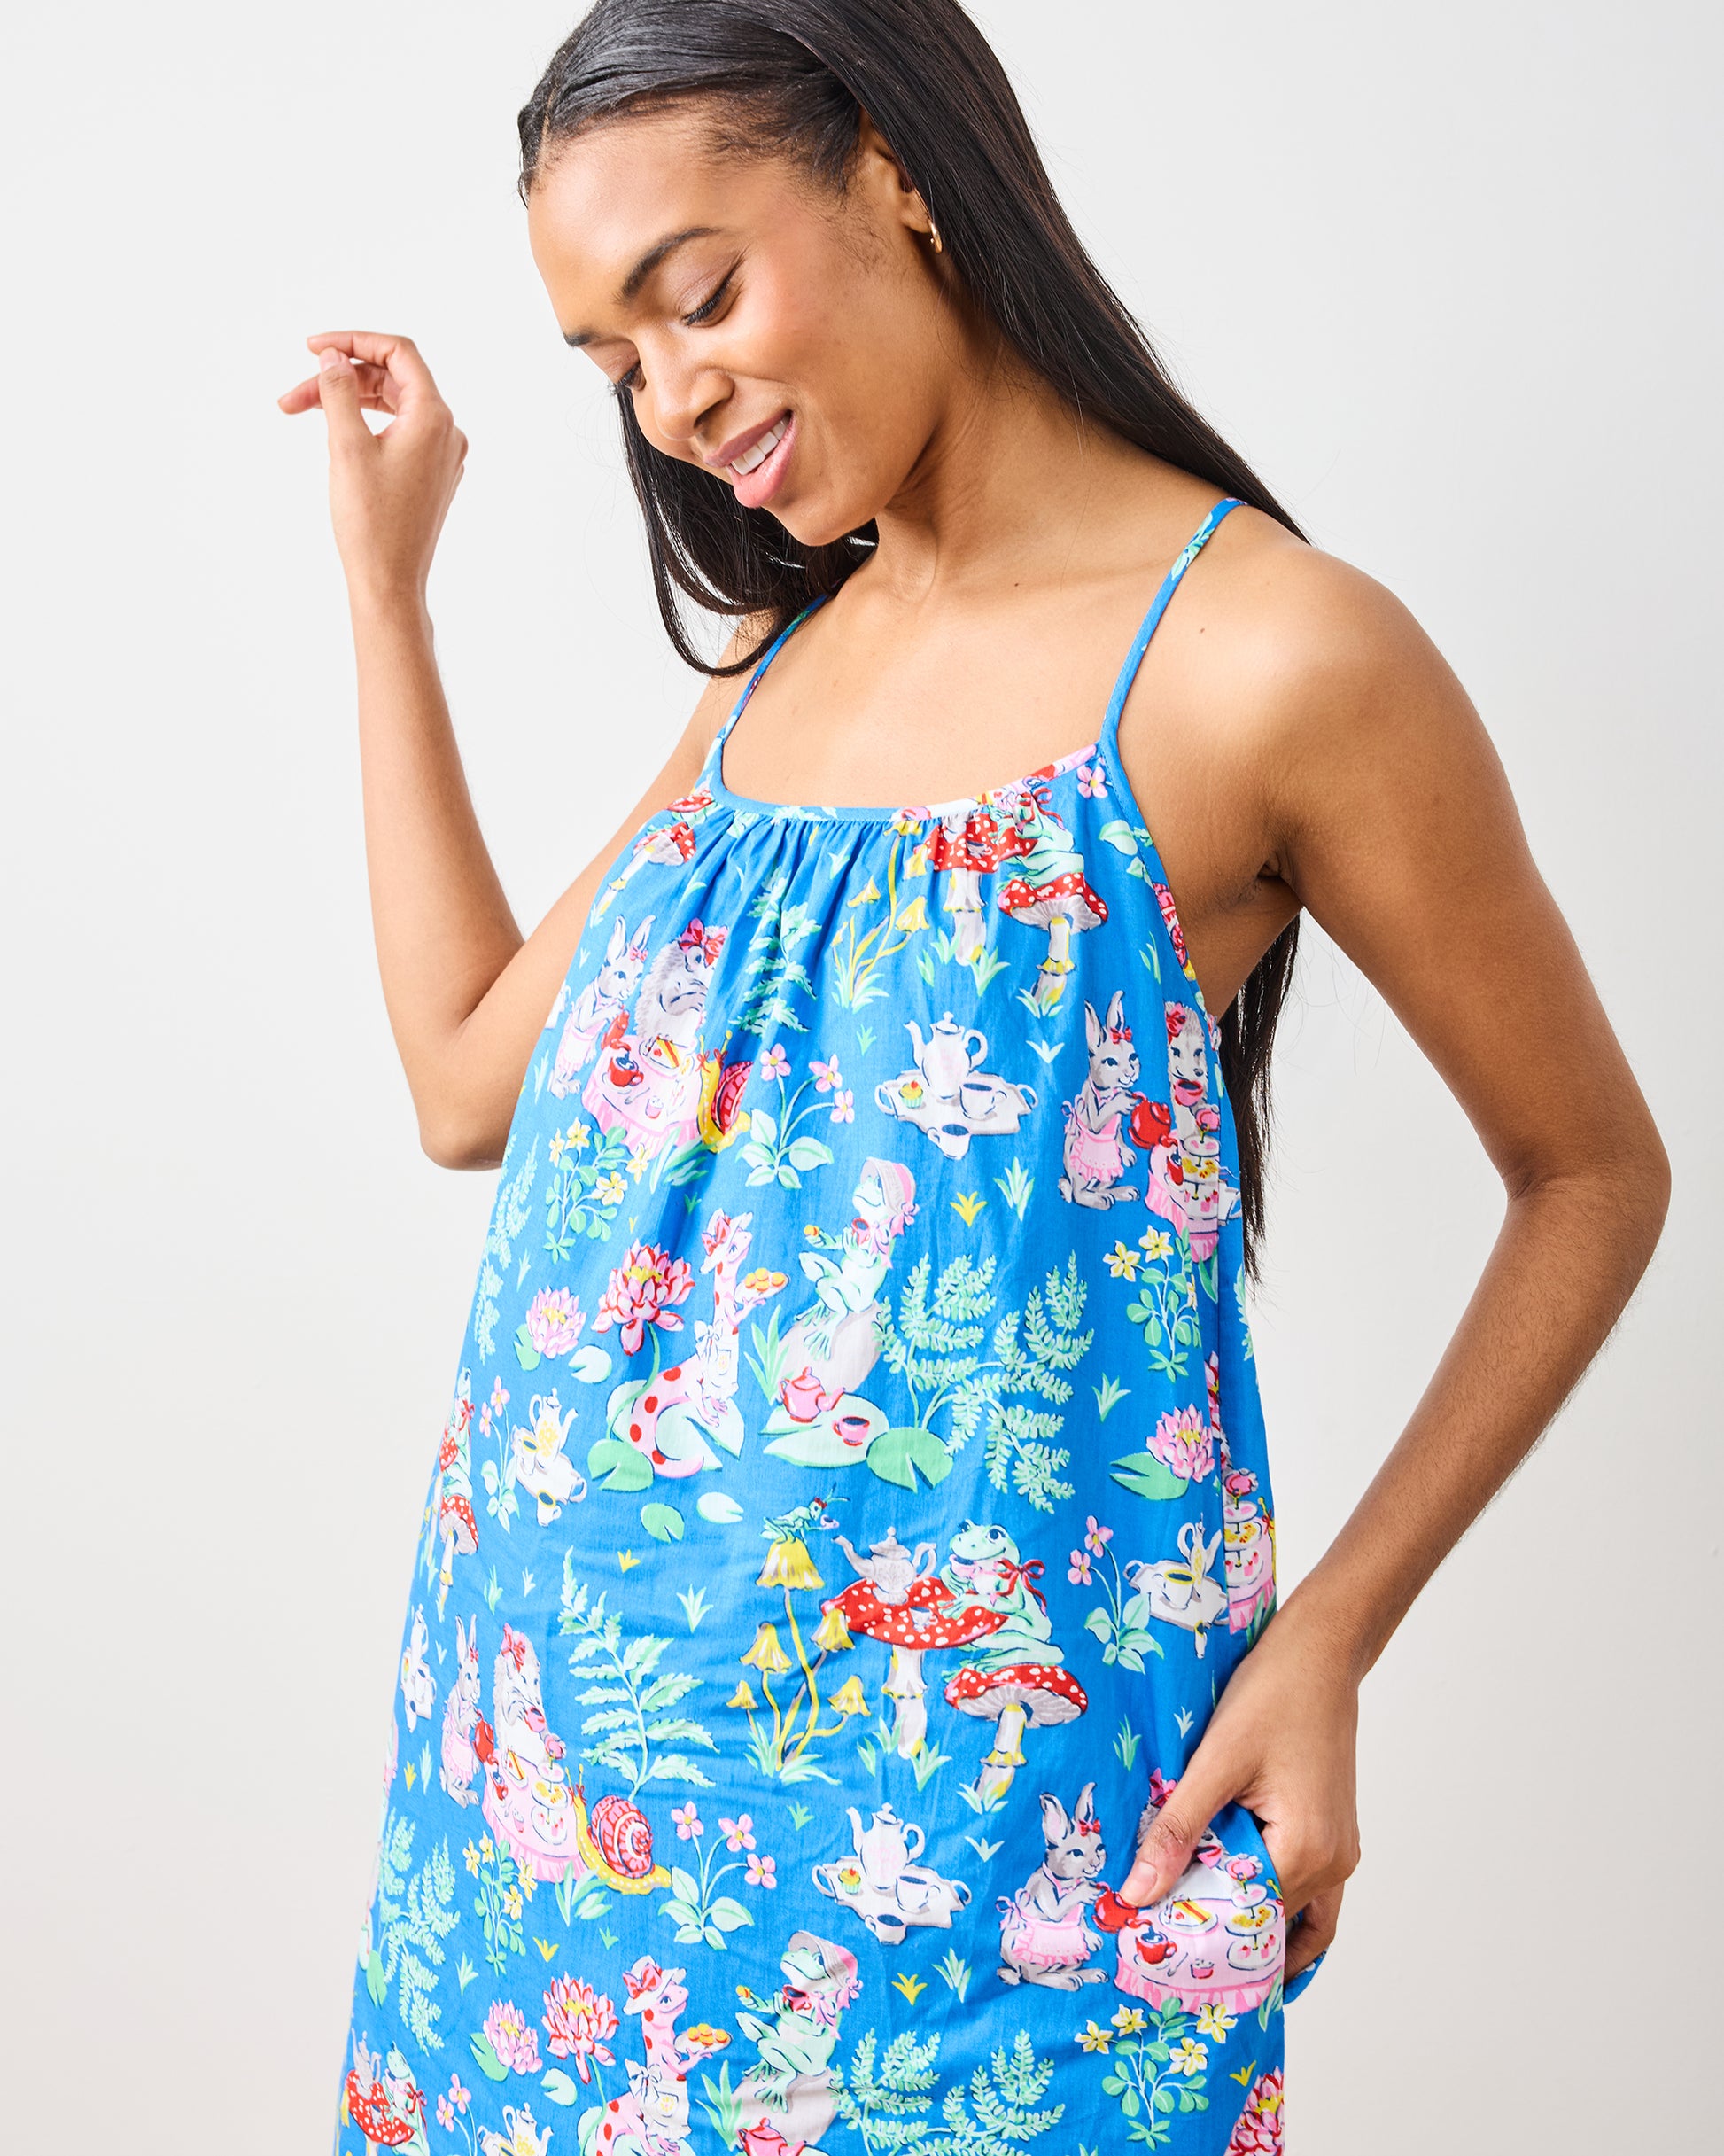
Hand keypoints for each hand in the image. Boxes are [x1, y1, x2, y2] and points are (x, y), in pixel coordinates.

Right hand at [279, 331, 466, 610]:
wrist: (389, 582)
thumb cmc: (370, 523)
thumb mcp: (346, 446)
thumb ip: (339, 392)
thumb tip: (334, 358)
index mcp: (434, 419)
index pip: (398, 353)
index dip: (354, 341)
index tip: (313, 348)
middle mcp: (446, 433)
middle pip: (390, 380)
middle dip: (340, 379)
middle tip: (293, 396)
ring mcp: (440, 455)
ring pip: (390, 407)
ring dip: (346, 402)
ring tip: (299, 410)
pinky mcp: (429, 475)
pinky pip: (397, 432)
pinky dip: (364, 424)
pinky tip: (334, 431)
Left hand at [1118, 1599, 1361, 1982]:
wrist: (1320, 1653)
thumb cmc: (1272, 1694)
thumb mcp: (1216, 1760)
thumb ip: (1177, 1829)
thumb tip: (1137, 1892)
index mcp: (1308, 1851)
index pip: (1246, 1919)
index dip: (1196, 1931)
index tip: (1146, 1944)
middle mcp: (1335, 1865)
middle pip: (1268, 1920)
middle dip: (1218, 1933)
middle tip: (1161, 1953)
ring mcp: (1339, 1854)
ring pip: (1290, 1913)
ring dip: (1248, 1924)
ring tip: (1196, 1945)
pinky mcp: (1333, 1837)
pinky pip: (1308, 1895)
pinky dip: (1278, 1911)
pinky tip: (1245, 1920)